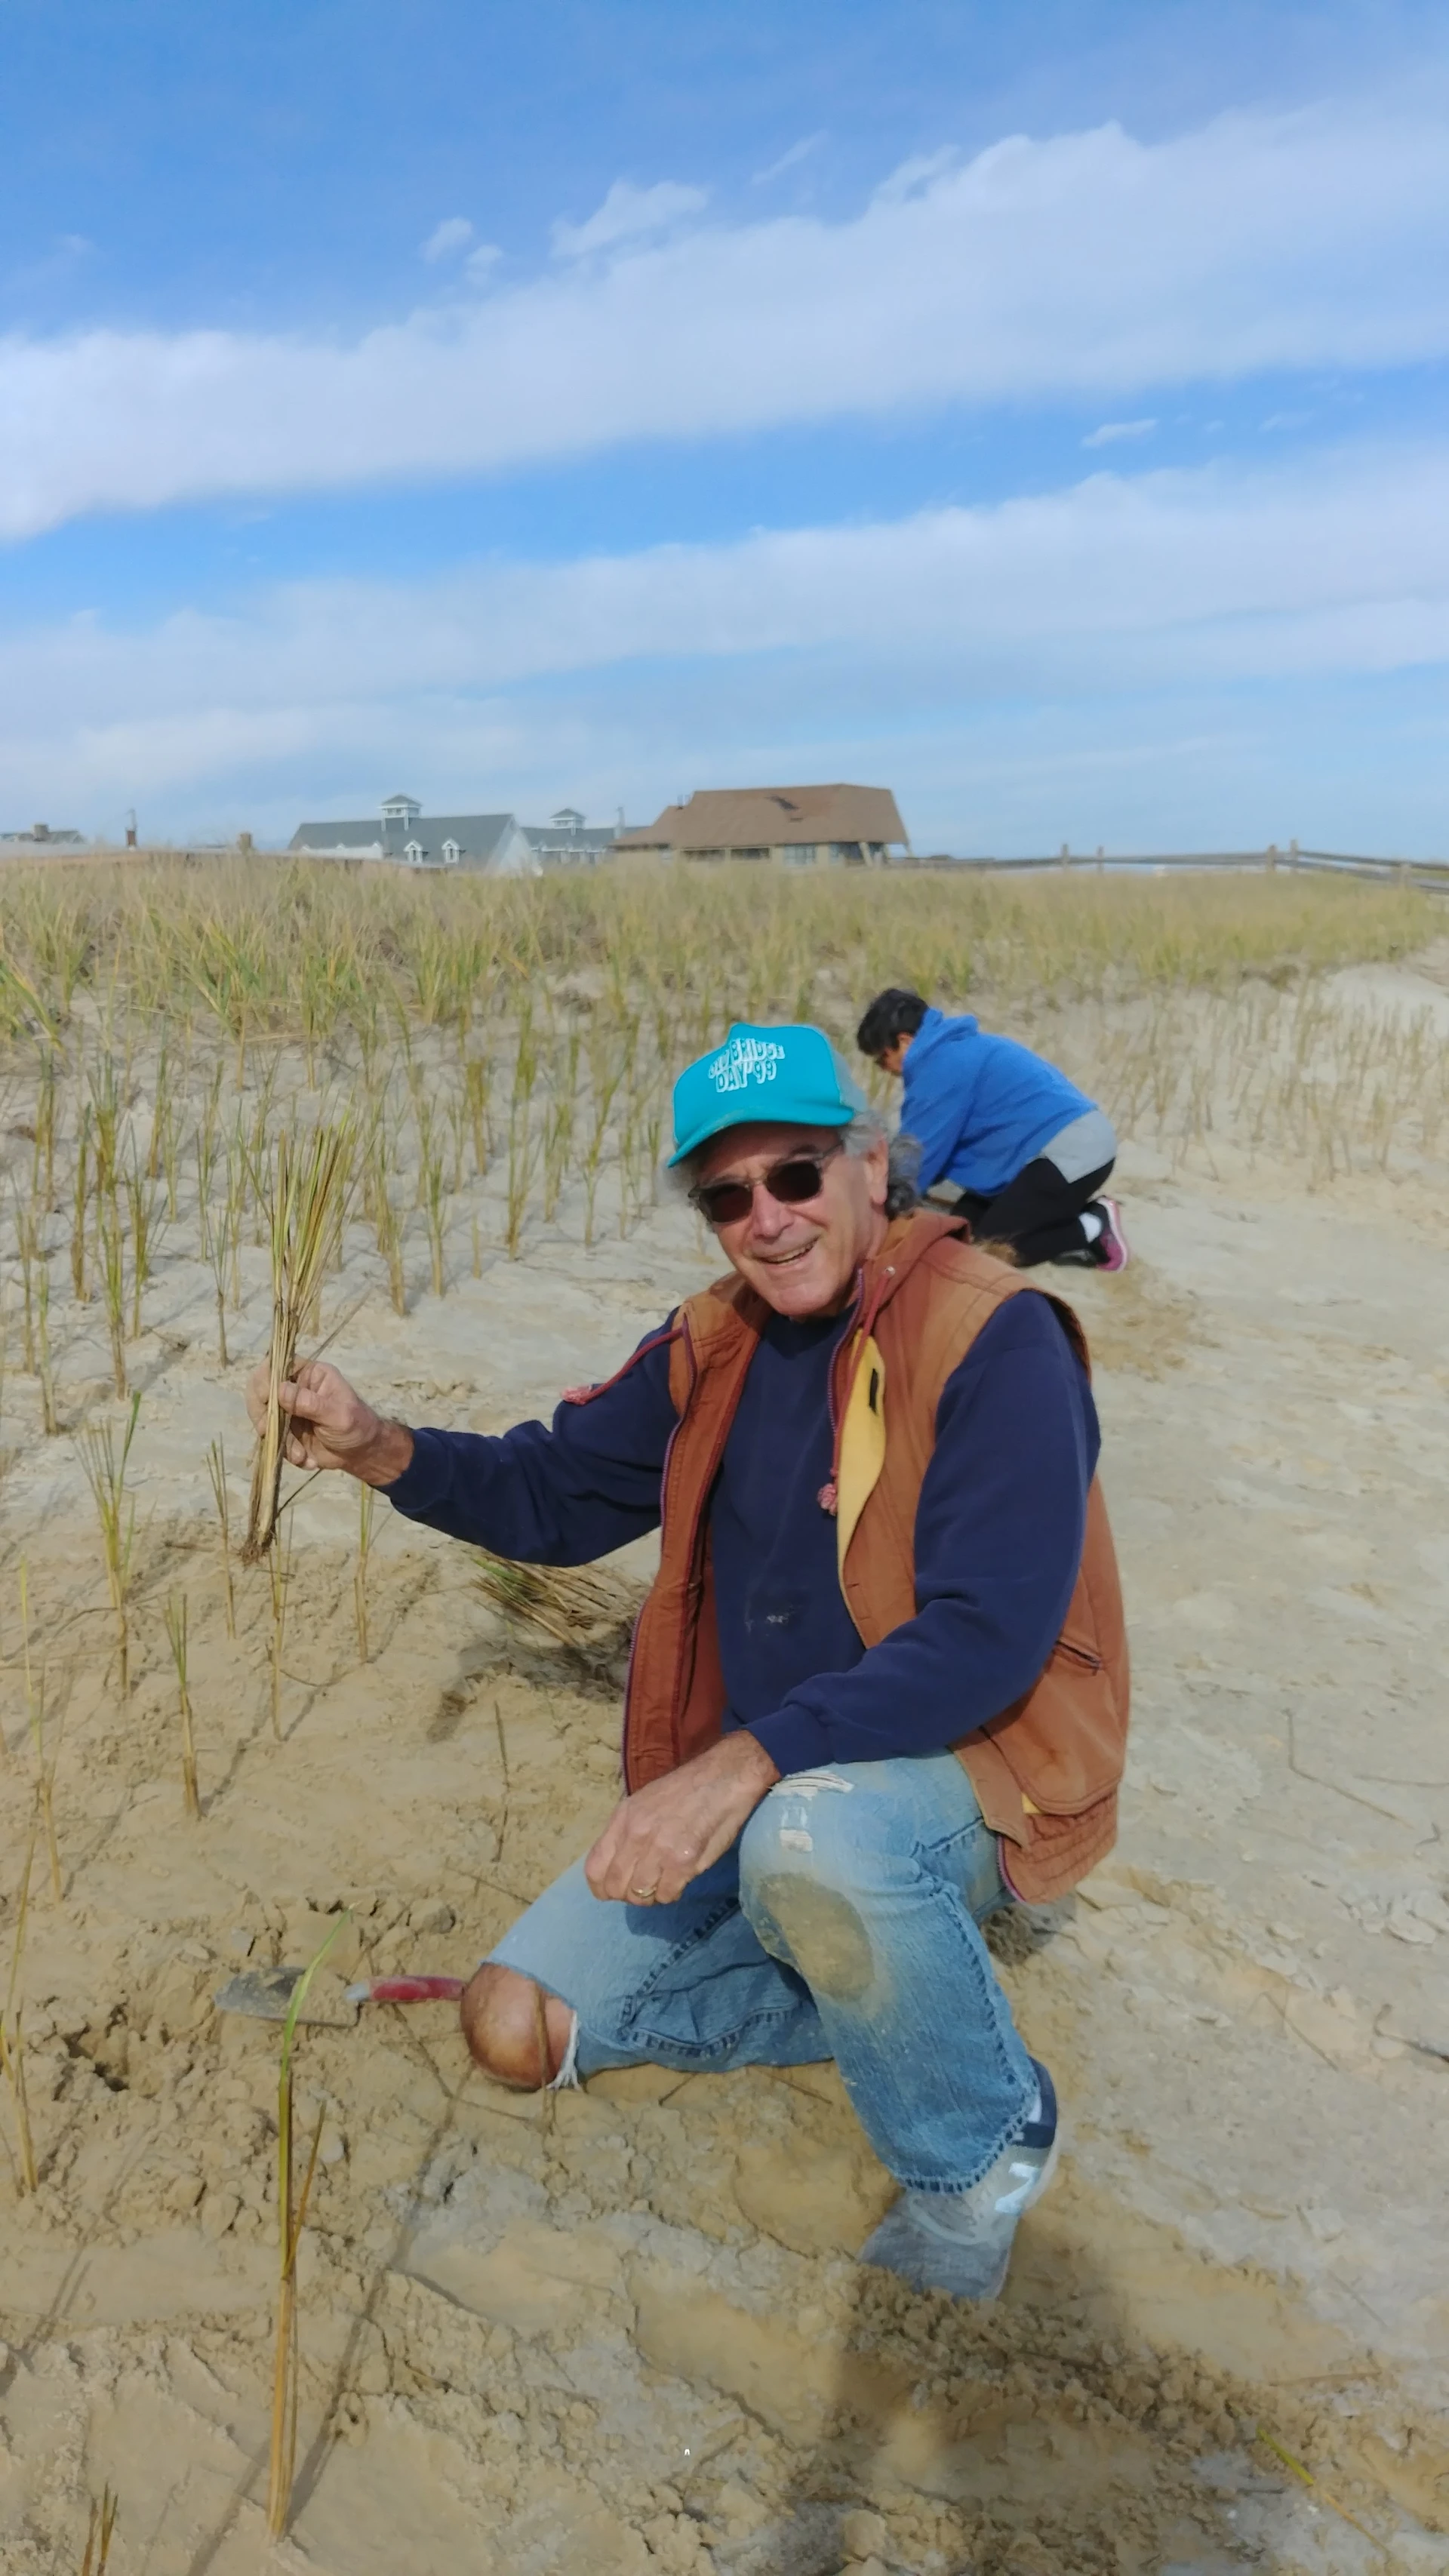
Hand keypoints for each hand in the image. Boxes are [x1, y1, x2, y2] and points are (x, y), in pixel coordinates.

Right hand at [244, 1357, 414, 1486]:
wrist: (361, 1452)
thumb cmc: (357, 1425)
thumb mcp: (338, 1414)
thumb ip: (310, 1403)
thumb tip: (280, 1389)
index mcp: (309, 1373)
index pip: (276, 1366)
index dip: (264, 1381)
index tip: (267, 1401)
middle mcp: (294, 1387)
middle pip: (260, 1391)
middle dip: (263, 1415)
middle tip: (268, 1432)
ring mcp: (287, 1409)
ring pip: (264, 1420)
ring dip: (280, 1441)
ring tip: (301, 1455)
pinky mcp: (285, 1430)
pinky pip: (273, 1439)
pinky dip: (286, 1453)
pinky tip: (307, 1460)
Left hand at [585, 1732, 779, 1905]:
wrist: (724, 1777)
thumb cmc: (685, 1789)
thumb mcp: (644, 1802)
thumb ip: (626, 1832)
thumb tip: (617, 1865)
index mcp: (623, 1818)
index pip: (594, 1868)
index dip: (601, 1888)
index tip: (612, 1892)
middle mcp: (636, 1835)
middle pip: (616, 1886)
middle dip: (628, 1894)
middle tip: (643, 1888)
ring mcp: (660, 1850)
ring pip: (640, 1895)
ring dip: (651, 1895)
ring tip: (663, 1882)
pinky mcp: (684, 1862)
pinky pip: (667, 1895)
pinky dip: (672, 1893)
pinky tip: (679, 1880)